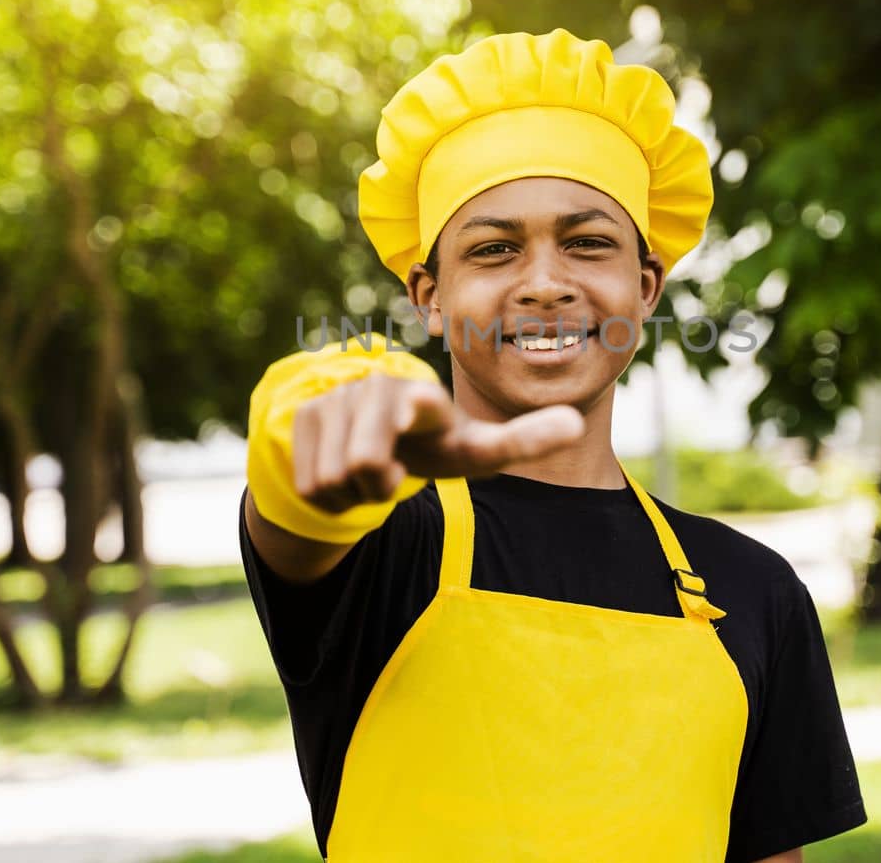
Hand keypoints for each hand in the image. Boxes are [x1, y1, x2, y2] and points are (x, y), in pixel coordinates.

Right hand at [291, 373, 584, 511]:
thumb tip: (577, 423)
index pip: (421, 405)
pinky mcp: (303, 412)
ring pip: (333, 478)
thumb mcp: (474, 450)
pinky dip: (327, 488)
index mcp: (427, 404)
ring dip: (352, 488)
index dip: (419, 408)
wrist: (369, 432)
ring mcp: (337, 398)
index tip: (423, 405)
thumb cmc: (432, 444)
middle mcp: (380, 392)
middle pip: (367, 467)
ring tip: (370, 466)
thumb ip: (523, 440)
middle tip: (392, 470)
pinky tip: (341, 465)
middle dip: (376, 483)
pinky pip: (310, 480)